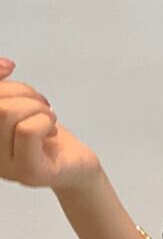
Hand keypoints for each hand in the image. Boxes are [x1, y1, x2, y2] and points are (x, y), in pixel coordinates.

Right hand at [0, 56, 101, 191]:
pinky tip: (51, 132)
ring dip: (37, 108)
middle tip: (43, 106)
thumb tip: (5, 66)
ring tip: (49, 119)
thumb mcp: (23, 106)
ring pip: (7, 112)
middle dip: (24, 94)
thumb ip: (6, 89)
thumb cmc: (50, 138)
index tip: (10, 67)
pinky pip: (27, 130)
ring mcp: (5, 167)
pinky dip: (45, 121)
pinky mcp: (28, 172)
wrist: (78, 168)